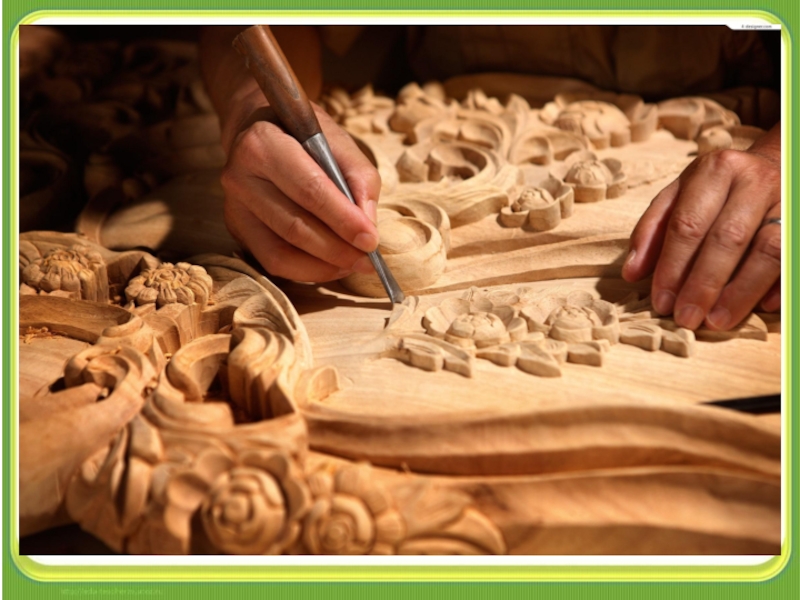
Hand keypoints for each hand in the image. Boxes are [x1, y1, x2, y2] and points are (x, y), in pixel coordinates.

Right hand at [220, 93, 380, 282]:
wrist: (262, 130)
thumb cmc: (304, 137)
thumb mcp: (339, 143)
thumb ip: (360, 180)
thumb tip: (368, 229)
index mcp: (263, 143)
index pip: (309, 190)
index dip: (343, 220)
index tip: (371, 240)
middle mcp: (240, 177)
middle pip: (294, 227)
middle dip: (337, 249)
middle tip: (368, 260)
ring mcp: (234, 207)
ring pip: (281, 252)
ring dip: (324, 265)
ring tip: (354, 263)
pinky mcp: (237, 229)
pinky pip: (272, 262)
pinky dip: (307, 271)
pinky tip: (331, 265)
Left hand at [622, 124, 780, 329]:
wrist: (775, 164)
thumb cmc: (715, 190)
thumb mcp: (678, 195)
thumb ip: (651, 231)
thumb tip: (631, 273)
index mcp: (715, 171)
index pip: (688, 224)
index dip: (672, 266)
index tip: (661, 302)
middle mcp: (755, 181)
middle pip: (727, 238)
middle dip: (703, 284)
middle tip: (686, 318)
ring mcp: (788, 200)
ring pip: (768, 250)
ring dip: (741, 291)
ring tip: (716, 321)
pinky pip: (795, 257)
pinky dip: (781, 285)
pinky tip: (763, 308)